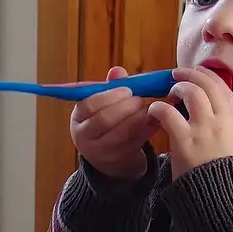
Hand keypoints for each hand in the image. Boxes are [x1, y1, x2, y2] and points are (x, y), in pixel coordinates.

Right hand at [70, 66, 161, 181]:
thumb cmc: (107, 122)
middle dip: (125, 107)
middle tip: (140, 100)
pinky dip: (146, 131)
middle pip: (103, 120)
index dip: (110, 96)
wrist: (110, 157)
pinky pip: (134, 144)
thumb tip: (117, 71)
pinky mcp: (117, 160)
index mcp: (78, 117)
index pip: (88, 105)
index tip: (128, 90)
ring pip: (120, 134)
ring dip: (137, 119)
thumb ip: (111, 87)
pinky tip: (154, 122)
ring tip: (147, 109)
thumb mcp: (104, 105)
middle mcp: (84, 136)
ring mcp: (99, 151)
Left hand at [148, 67, 232, 174]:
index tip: (199, 73)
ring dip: (177, 88)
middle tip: (177, 74)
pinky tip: (154, 110)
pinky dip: (159, 107)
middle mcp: (223, 121)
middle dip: (191, 75)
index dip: (210, 77)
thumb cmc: (227, 177)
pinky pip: (169, 113)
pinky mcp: (185, 141)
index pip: (224, 89)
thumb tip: (219, 112)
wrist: (222, 199)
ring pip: (191, 93)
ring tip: (168, 92)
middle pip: (208, 85)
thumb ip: (230, 127)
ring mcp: (205, 130)